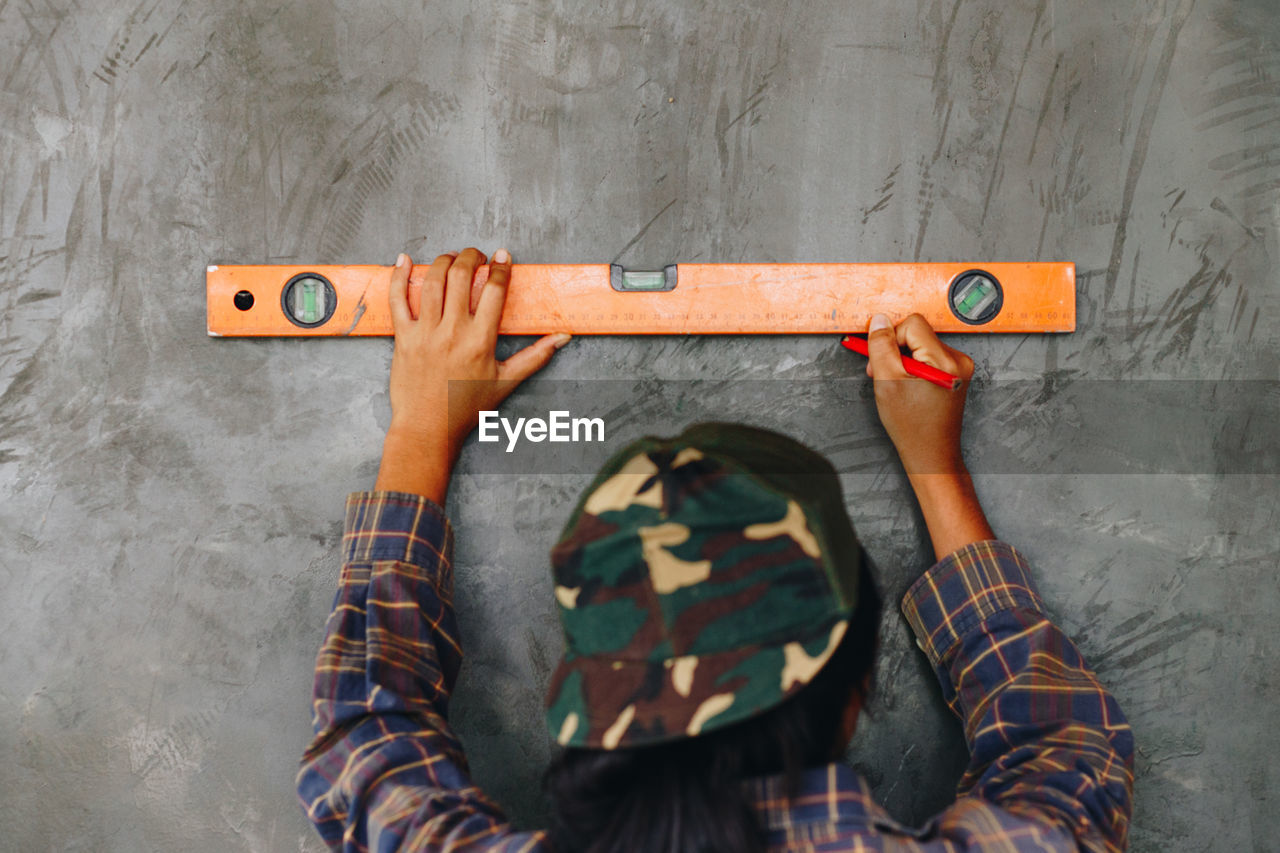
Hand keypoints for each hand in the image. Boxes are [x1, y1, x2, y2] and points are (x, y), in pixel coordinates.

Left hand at [375, 248, 571, 501]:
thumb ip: (535, 357)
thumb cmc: (466, 408)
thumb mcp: (506, 381)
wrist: (428, 428)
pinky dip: (399, 277)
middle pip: (461, 276)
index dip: (500, 268)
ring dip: (442, 261)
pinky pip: (397, 300)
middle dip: (470, 257)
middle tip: (476, 255)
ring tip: (451, 258)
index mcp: (480, 340)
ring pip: (432, 282)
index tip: (503, 257)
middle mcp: (452, 331)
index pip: (493, 290)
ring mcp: (425, 332)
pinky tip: (404, 260)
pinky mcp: (403, 337)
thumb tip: (561, 339)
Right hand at [863, 313, 991, 559]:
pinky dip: (914, 368)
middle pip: (918, 334)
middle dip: (896, 350)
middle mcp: (958, 360)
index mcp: (945, 360)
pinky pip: (929, 357)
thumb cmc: (911, 425)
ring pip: (921, 346)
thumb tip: (879, 320)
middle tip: (883, 374)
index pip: (912, 324)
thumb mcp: (886, 382)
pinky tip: (908, 387)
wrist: (931, 453)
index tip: (881, 359)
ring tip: (896, 384)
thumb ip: (881, 347)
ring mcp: (960, 368)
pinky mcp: (956, 375)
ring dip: (903, 360)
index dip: (891, 338)